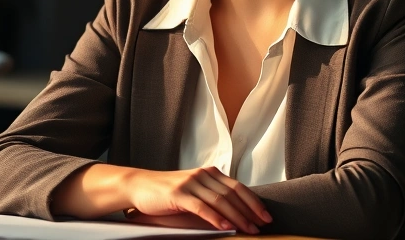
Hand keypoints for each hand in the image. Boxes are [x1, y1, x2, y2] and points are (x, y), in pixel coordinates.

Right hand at [125, 166, 271, 233]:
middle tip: (262, 225)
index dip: (253, 201)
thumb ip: (211, 195)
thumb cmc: (167, 191)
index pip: (238, 187)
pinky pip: (202, 207)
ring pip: (220, 201)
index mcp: (209, 172)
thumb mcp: (193, 189)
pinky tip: (225, 227)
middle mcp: (202, 175)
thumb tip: (234, 211)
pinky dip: (216, 218)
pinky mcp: (178, 194)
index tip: (265, 215)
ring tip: (248, 230)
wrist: (139, 185)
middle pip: (233, 194)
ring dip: (237, 217)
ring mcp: (190, 183)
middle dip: (250, 211)